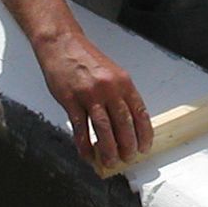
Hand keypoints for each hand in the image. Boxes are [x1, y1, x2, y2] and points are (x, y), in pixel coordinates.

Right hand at [36, 30, 155, 168]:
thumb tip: (129, 123)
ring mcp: (89, 94)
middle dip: (128, 145)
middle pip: (123, 123)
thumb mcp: (112, 73)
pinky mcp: (70, 100)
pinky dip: (84, 144)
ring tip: (110, 161)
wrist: (62, 44)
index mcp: (123, 82)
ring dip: (108, 149)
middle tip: (128, 158)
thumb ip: (121, 96)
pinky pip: (80, 127)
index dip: (144, 133)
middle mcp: (109, 88)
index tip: (145, 147)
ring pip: (103, 128)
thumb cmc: (86, 60)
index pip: (139, 112)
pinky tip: (87, 154)